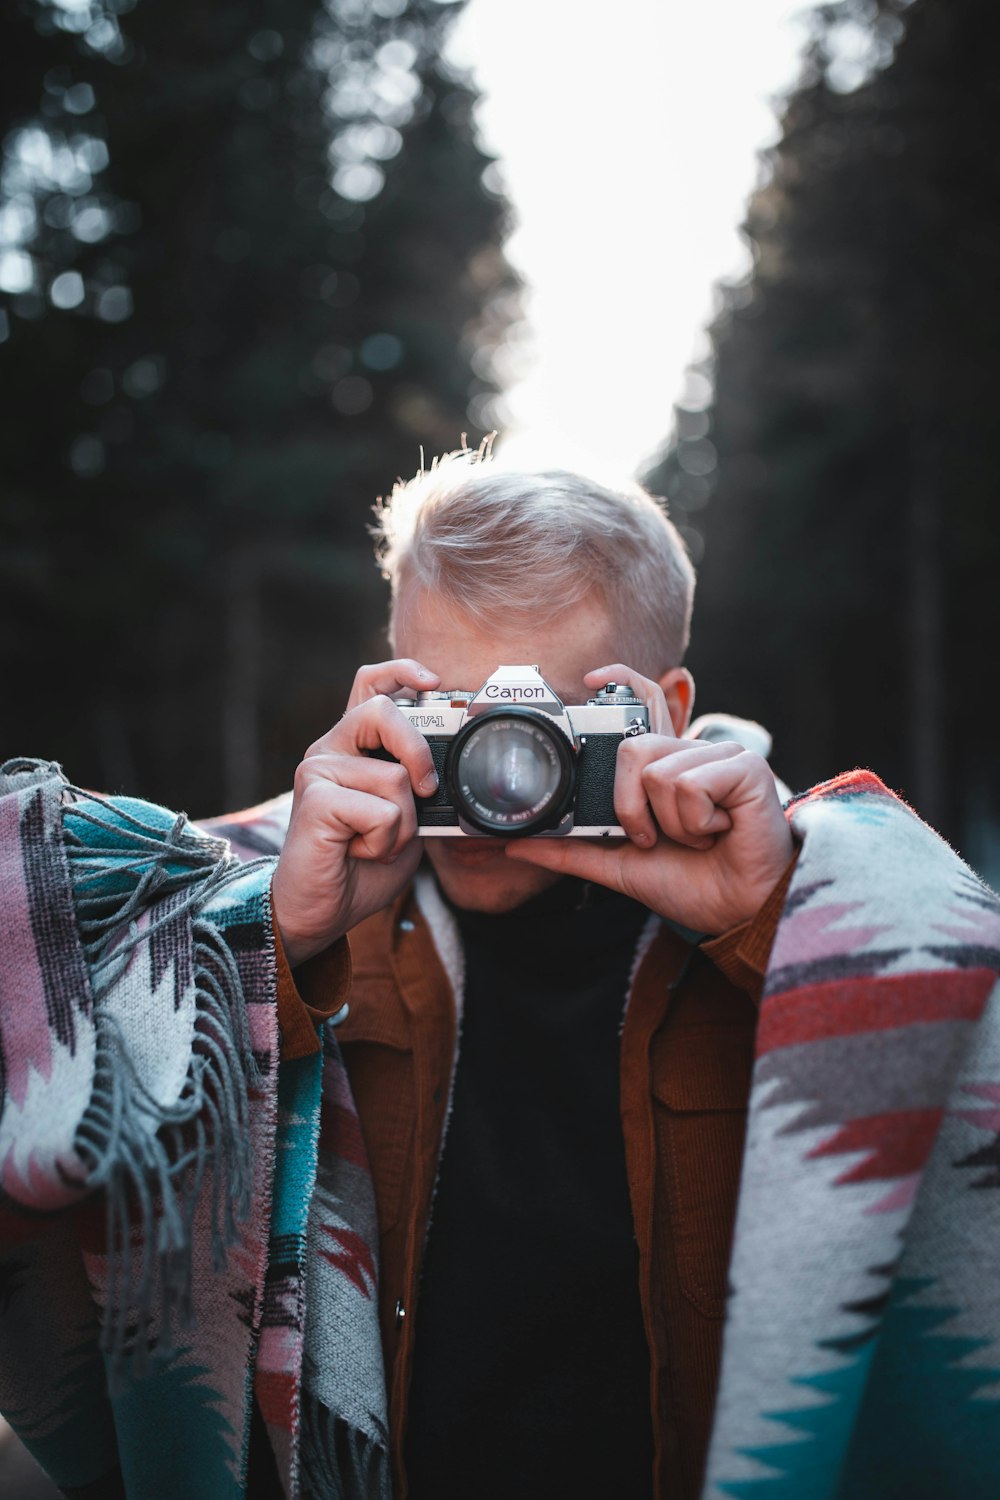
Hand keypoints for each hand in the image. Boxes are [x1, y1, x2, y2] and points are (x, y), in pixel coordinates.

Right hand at [271, 659, 440, 965]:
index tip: (432, 683)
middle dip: (418, 752)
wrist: (322, 910)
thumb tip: (446, 773)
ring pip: (394, 777)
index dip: (402, 673)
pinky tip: (358, 852)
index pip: (371, 686)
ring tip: (375, 843)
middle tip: (425, 791)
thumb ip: (419, 790)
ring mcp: (318, 771)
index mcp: (352, 748)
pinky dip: (385, 842)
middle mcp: (331, 750)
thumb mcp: (405, 820)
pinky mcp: (315, 800)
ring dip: (403, 824)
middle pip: (382, 713)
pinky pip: (381, 811)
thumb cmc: (361, 866)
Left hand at [506, 664, 793, 935]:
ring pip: (659, 775)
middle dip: (631, 809)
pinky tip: (721, 832)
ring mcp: (722, 756)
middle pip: (632, 750)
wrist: (737, 912)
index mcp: (667, 766)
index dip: (619, 681)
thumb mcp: (619, 866)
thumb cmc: (693, 884)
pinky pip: (690, 786)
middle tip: (657, 838)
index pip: (643, 702)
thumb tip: (515, 848)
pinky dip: (697, 825)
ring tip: (700, 838)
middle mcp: (692, 753)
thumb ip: (572, 851)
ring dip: (671, 826)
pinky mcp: (746, 767)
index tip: (587, 680)